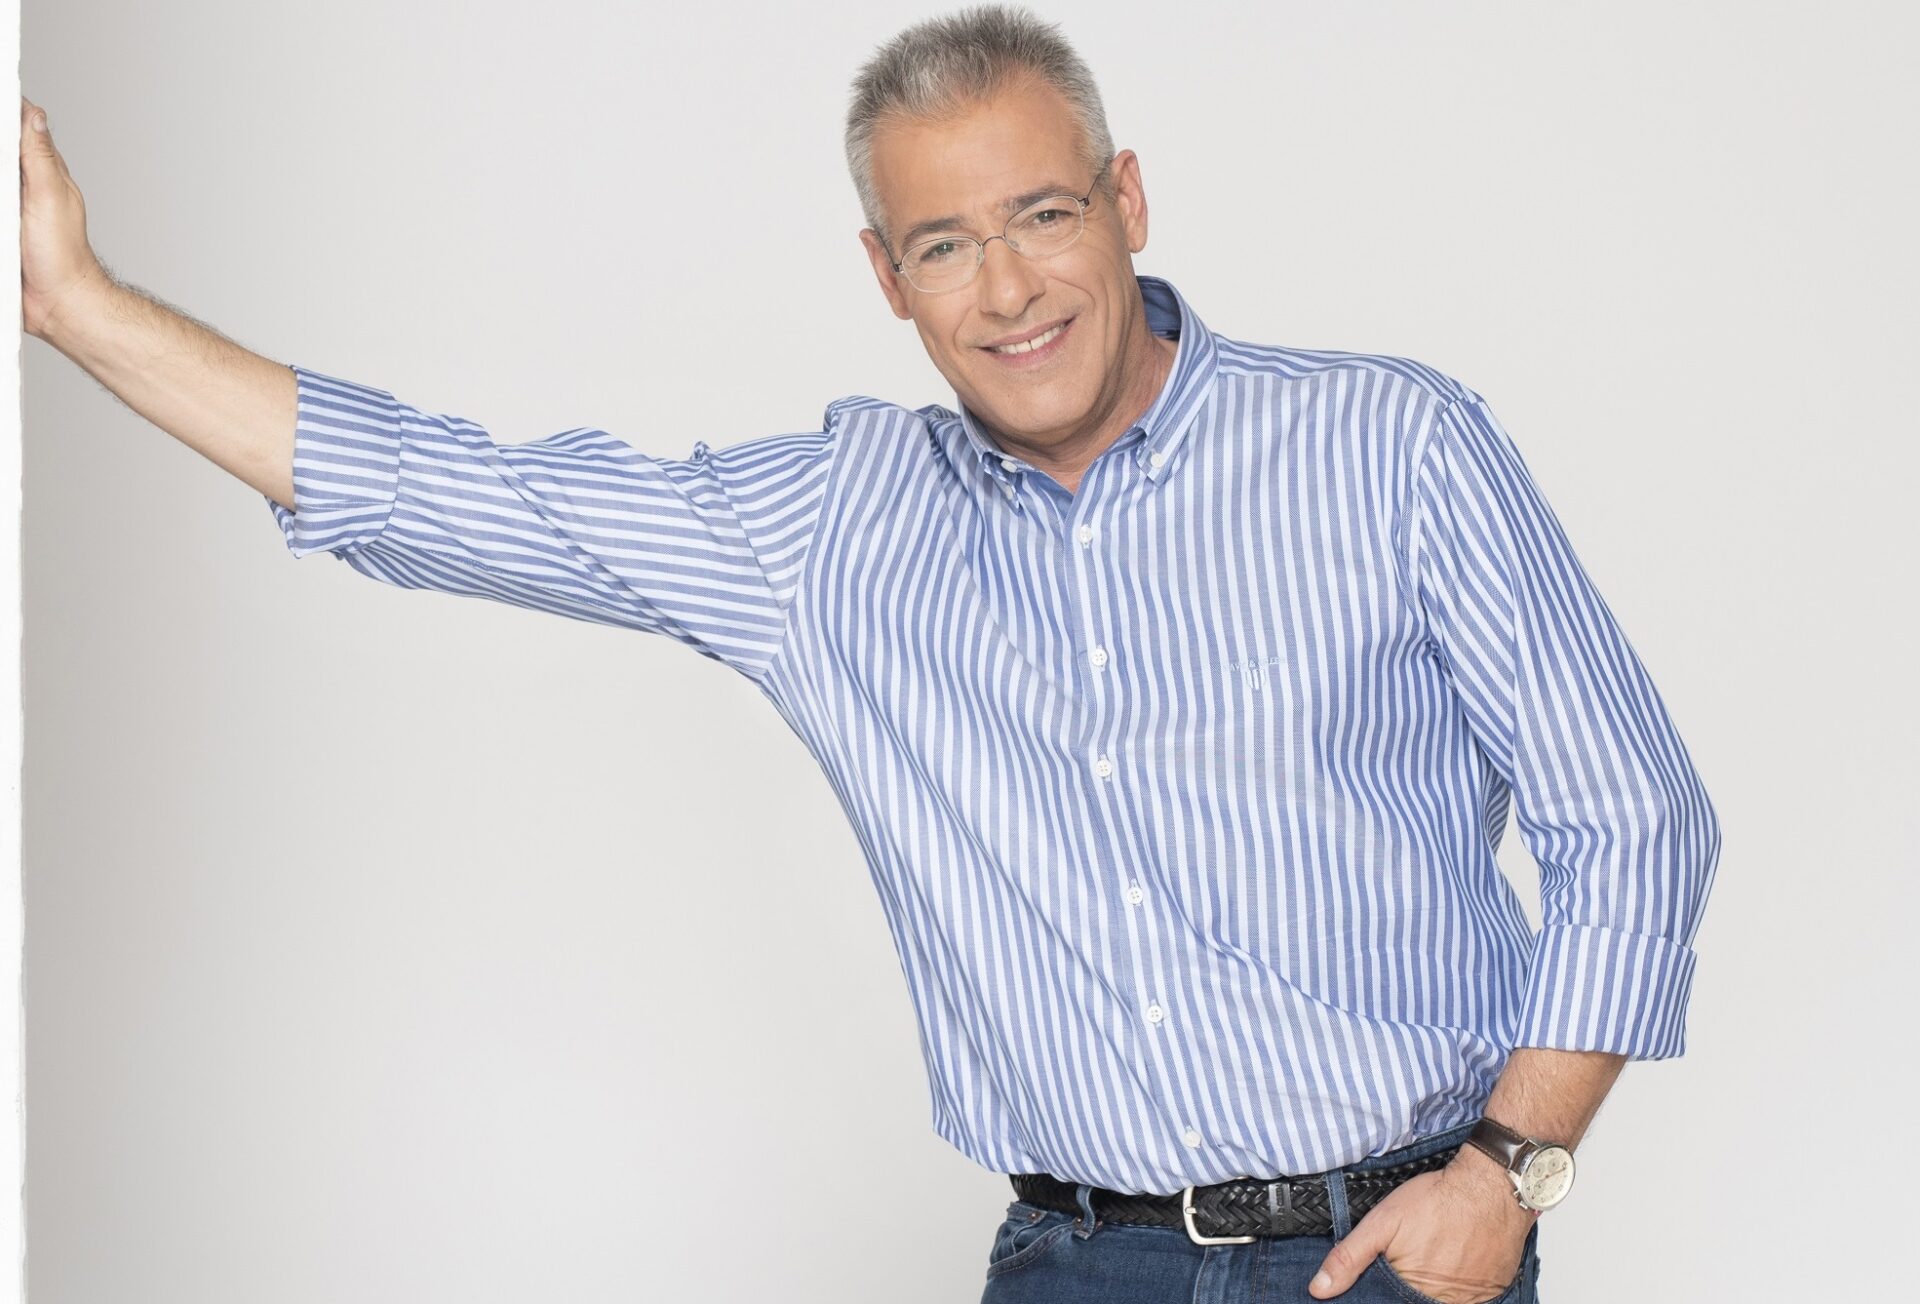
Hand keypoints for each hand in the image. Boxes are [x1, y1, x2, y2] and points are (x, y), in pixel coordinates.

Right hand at [20, 95, 110, 340]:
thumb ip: (40, 156)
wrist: (58, 303)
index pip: (15, 125)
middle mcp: (22, 184)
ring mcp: (8, 206)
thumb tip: (33, 114)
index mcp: (39, 170)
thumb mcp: (49, 197)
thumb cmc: (62, 255)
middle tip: (3, 176)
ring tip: (3, 195)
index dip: (3, 106)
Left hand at [1307, 1155, 1536, 1302]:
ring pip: (1439, 1302)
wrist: (1491, 1188)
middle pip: (1414, 1302)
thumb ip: (1349, 1258)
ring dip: (1430, 1289)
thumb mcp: (1382, 1222)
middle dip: (1406, 1289)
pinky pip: (1467, 1300)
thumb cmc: (1437, 1201)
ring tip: (1434, 1256)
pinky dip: (1456, 1288)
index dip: (1382, 1294)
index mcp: (1412, 1293)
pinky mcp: (1491, 1294)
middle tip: (1416, 1256)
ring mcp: (1470, 1303)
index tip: (1387, 1276)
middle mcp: (1442, 1303)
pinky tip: (1453, 1264)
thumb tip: (1319, 1290)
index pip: (1388, 1303)